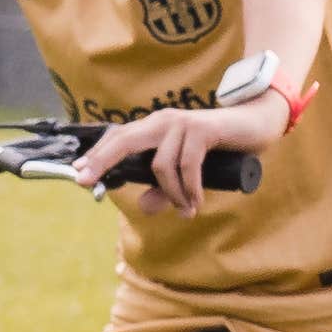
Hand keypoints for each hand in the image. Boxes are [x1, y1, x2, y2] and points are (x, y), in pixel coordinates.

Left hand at [66, 100, 244, 206]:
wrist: (255, 124)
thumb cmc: (218, 148)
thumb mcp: (187, 172)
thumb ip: (164, 189)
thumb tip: (144, 206)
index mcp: (154, 126)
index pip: (118, 137)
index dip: (96, 154)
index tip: (76, 172)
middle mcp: (163, 121)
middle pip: (123, 140)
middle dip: (101, 161)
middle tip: (86, 182)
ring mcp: (182, 123)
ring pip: (160, 165)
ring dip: (172, 194)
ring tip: (186, 210)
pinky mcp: (202, 129)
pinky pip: (187, 165)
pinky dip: (189, 189)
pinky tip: (195, 203)